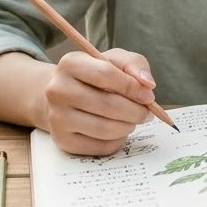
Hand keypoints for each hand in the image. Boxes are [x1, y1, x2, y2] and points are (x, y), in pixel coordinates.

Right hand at [40, 48, 159, 155]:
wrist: (65, 95)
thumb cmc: (95, 75)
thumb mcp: (115, 59)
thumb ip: (134, 65)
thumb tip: (148, 85)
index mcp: (70, 64)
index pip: (105, 74)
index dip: (132, 87)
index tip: (149, 95)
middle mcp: (58, 90)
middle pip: (108, 105)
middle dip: (136, 111)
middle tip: (147, 112)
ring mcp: (57, 118)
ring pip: (105, 129)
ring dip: (128, 126)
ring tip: (133, 119)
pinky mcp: (63, 141)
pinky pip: (101, 147)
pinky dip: (118, 140)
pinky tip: (119, 130)